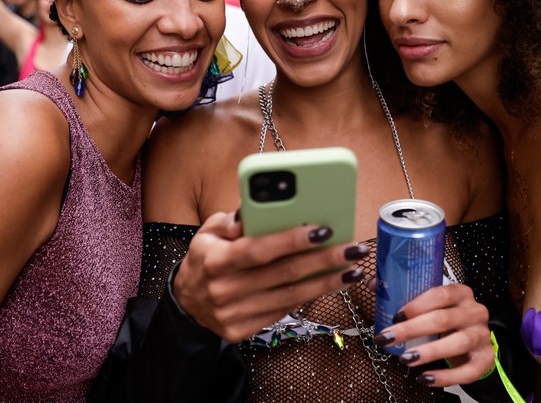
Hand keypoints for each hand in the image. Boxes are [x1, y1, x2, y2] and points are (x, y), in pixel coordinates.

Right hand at [171, 210, 368, 341]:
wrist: (186, 303)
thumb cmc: (206, 258)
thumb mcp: (208, 232)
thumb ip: (231, 220)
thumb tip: (253, 210)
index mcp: (216, 260)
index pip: (259, 249)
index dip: (292, 240)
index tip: (324, 229)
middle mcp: (224, 290)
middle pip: (284, 274)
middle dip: (324, 260)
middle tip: (353, 249)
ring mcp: (233, 314)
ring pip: (290, 296)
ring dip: (326, 282)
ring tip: (353, 269)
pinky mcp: (242, 331)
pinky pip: (283, 311)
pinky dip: (309, 296)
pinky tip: (329, 284)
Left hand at [375, 283, 492, 387]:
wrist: (475, 341)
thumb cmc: (446, 320)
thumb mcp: (431, 305)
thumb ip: (405, 294)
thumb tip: (372, 284)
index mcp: (460, 293)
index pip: (440, 294)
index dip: (417, 305)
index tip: (395, 315)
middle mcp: (474, 311)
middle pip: (443, 319)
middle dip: (411, 330)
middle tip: (388, 339)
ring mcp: (482, 335)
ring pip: (457, 343)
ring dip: (428, 352)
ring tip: (405, 359)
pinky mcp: (485, 359)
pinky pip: (467, 371)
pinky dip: (445, 377)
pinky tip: (425, 378)